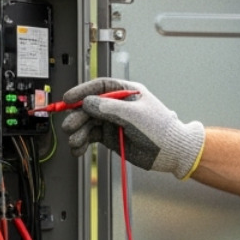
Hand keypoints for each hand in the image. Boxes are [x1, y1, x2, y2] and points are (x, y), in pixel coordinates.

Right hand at [59, 78, 205, 178]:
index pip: (100, 87)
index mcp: (126, 92)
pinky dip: (83, 143)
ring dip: (79, 132)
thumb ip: (110, 108)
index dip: (82, 91)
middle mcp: (117, 105)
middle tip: (69, 127)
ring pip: (88, 123)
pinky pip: (92, 137)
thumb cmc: (161, 129)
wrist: (171, 152)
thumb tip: (88, 102)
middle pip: (89, 106)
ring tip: (74, 142)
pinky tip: (78, 149)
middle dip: (77, 117)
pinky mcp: (110, 136)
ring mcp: (113, 121)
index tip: (68, 98)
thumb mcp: (134, 115)